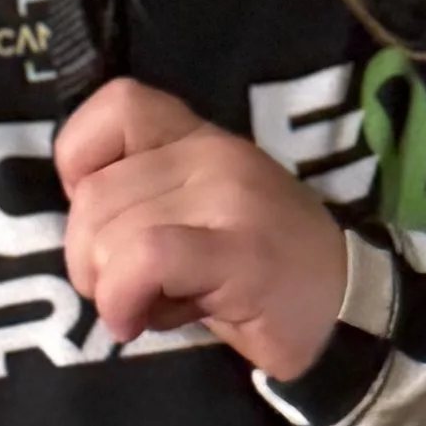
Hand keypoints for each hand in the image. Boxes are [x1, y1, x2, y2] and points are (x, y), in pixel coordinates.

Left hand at [54, 78, 348, 383]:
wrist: (345, 313)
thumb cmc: (257, 274)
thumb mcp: (197, 216)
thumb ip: (143, 203)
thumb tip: (80, 232)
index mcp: (199, 138)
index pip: (117, 105)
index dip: (81, 163)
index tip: (102, 218)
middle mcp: (213, 154)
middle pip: (95, 195)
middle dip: (88, 258)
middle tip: (123, 291)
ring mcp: (230, 198)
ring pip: (111, 231)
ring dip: (108, 287)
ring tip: (147, 305)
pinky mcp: (240, 252)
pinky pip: (145, 258)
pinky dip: (123, 296)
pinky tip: (136, 320)